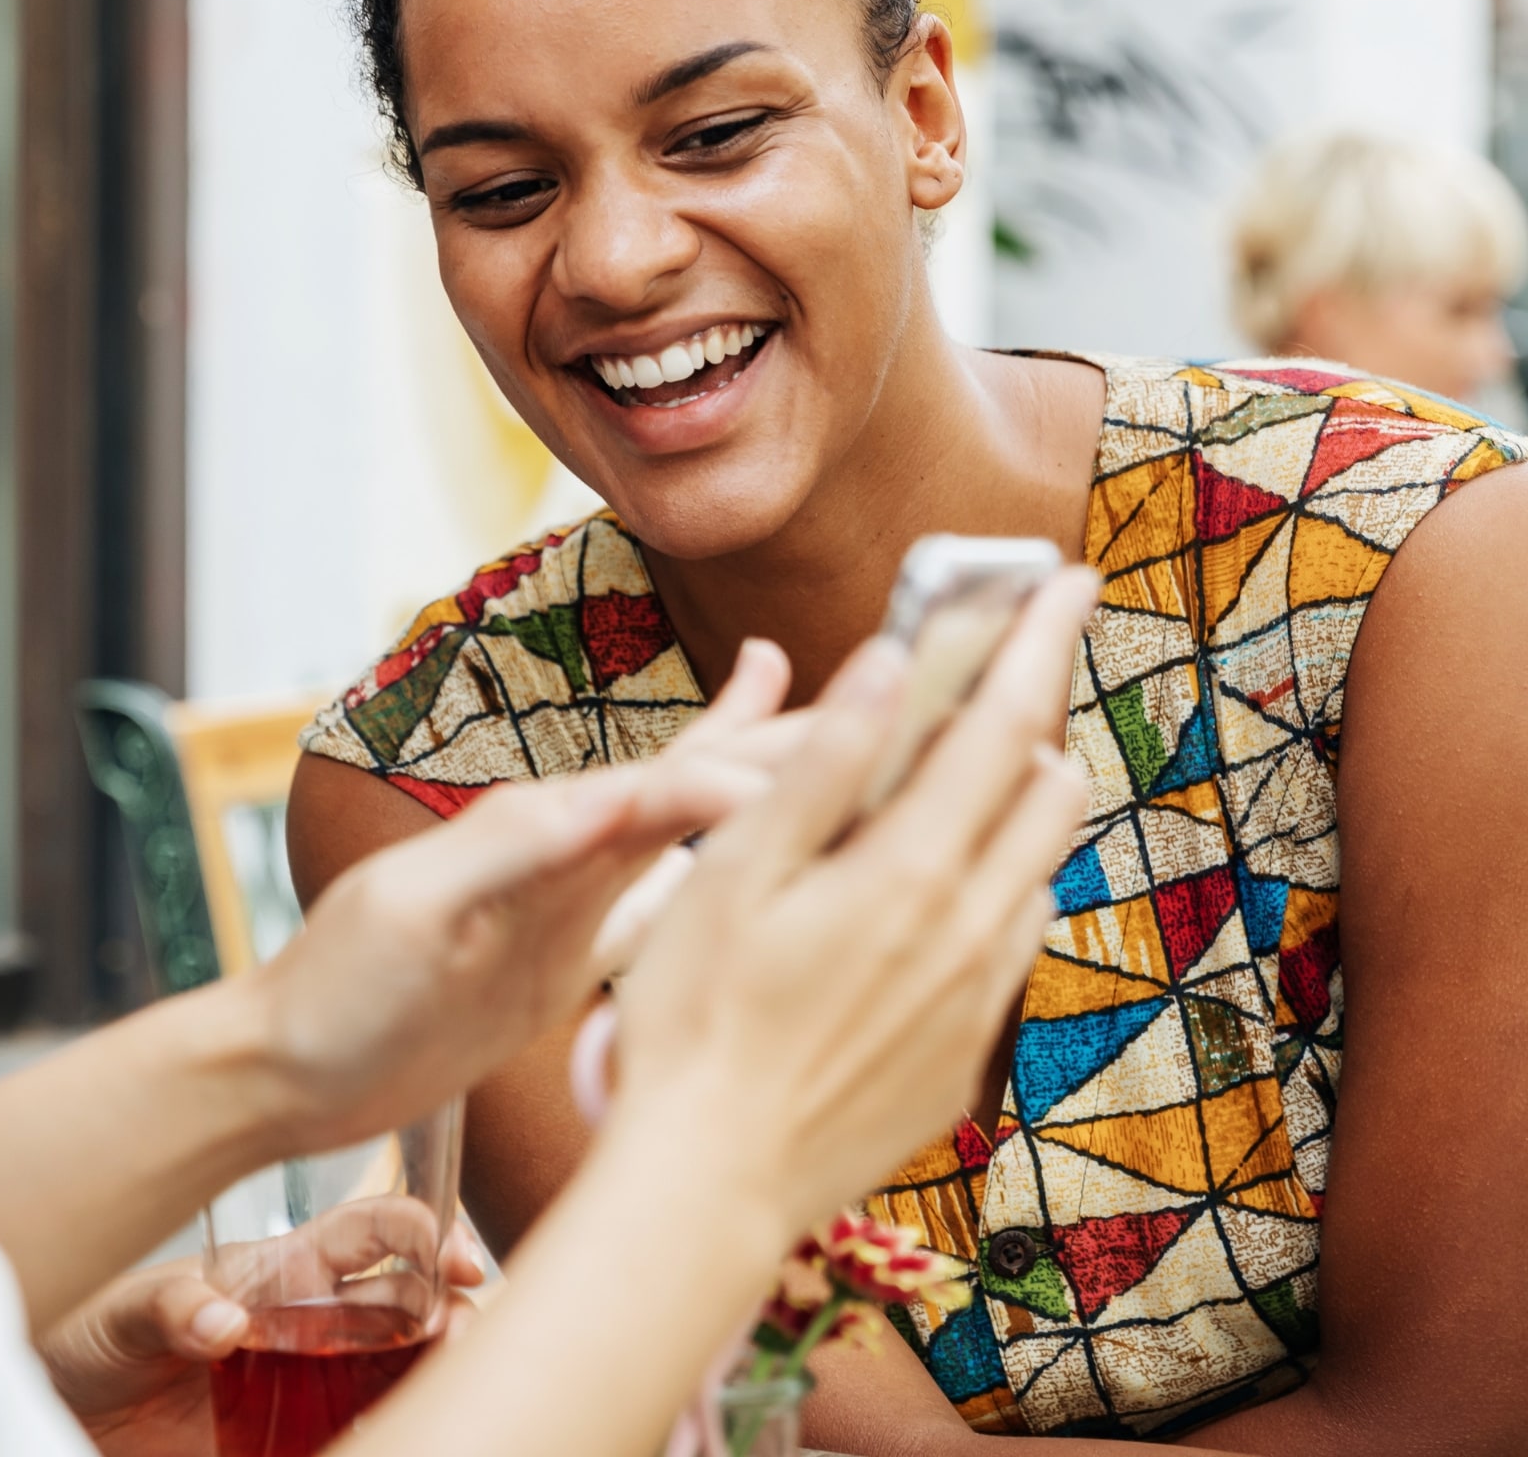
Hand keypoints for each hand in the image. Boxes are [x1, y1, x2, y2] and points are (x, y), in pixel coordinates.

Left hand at [44, 1212, 486, 1454]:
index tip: (456, 1258)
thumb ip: (171, 1306)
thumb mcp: (124, 1311)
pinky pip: (358, 1432)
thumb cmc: (94, 1334)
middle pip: (407, 1307)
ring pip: (398, 1373)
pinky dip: (389, 1429)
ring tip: (450, 1392)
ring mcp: (307, 1385)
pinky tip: (400, 1433)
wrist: (64, 1406)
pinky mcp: (290, 1442)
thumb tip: (221, 1320)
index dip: (423, 1234)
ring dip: (434, 1375)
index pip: (372, 1234)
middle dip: (451, 1313)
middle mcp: (311, 1323)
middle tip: (465, 1337)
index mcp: (283, 1271)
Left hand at [251, 640, 800, 1149]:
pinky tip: (751, 849)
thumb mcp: (415, 914)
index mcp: (537, 830)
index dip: (750, 769)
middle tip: (871, 687)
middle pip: (689, 776)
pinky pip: (659, 893)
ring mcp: (570, 893)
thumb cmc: (338, 988)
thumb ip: (509, 853)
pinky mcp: (567, 946)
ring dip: (757, 771)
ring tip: (820, 717)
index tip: (842, 759)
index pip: (662, 787)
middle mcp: (564, 846)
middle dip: (777, 733)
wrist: (291, 1064)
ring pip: (687, 821)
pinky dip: (714, 862)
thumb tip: (608, 797)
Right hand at [610, 566, 1097, 1246]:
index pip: (1001, 722)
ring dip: (1020, 795)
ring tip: (963, 767)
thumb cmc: (696, 1014)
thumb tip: (889, 661)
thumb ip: (825, 762)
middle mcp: (970, 927)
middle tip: (1005, 660)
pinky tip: (933, 886)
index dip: (1036, 640)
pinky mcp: (968, 1051)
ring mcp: (978, 995)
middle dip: (1035, 706)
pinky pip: (1013, 935)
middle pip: (1046, 785)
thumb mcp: (735, 869)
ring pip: (1042, 862)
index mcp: (910, 869)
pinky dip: (997, 877)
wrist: (713, 1183)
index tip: (1067, 581)